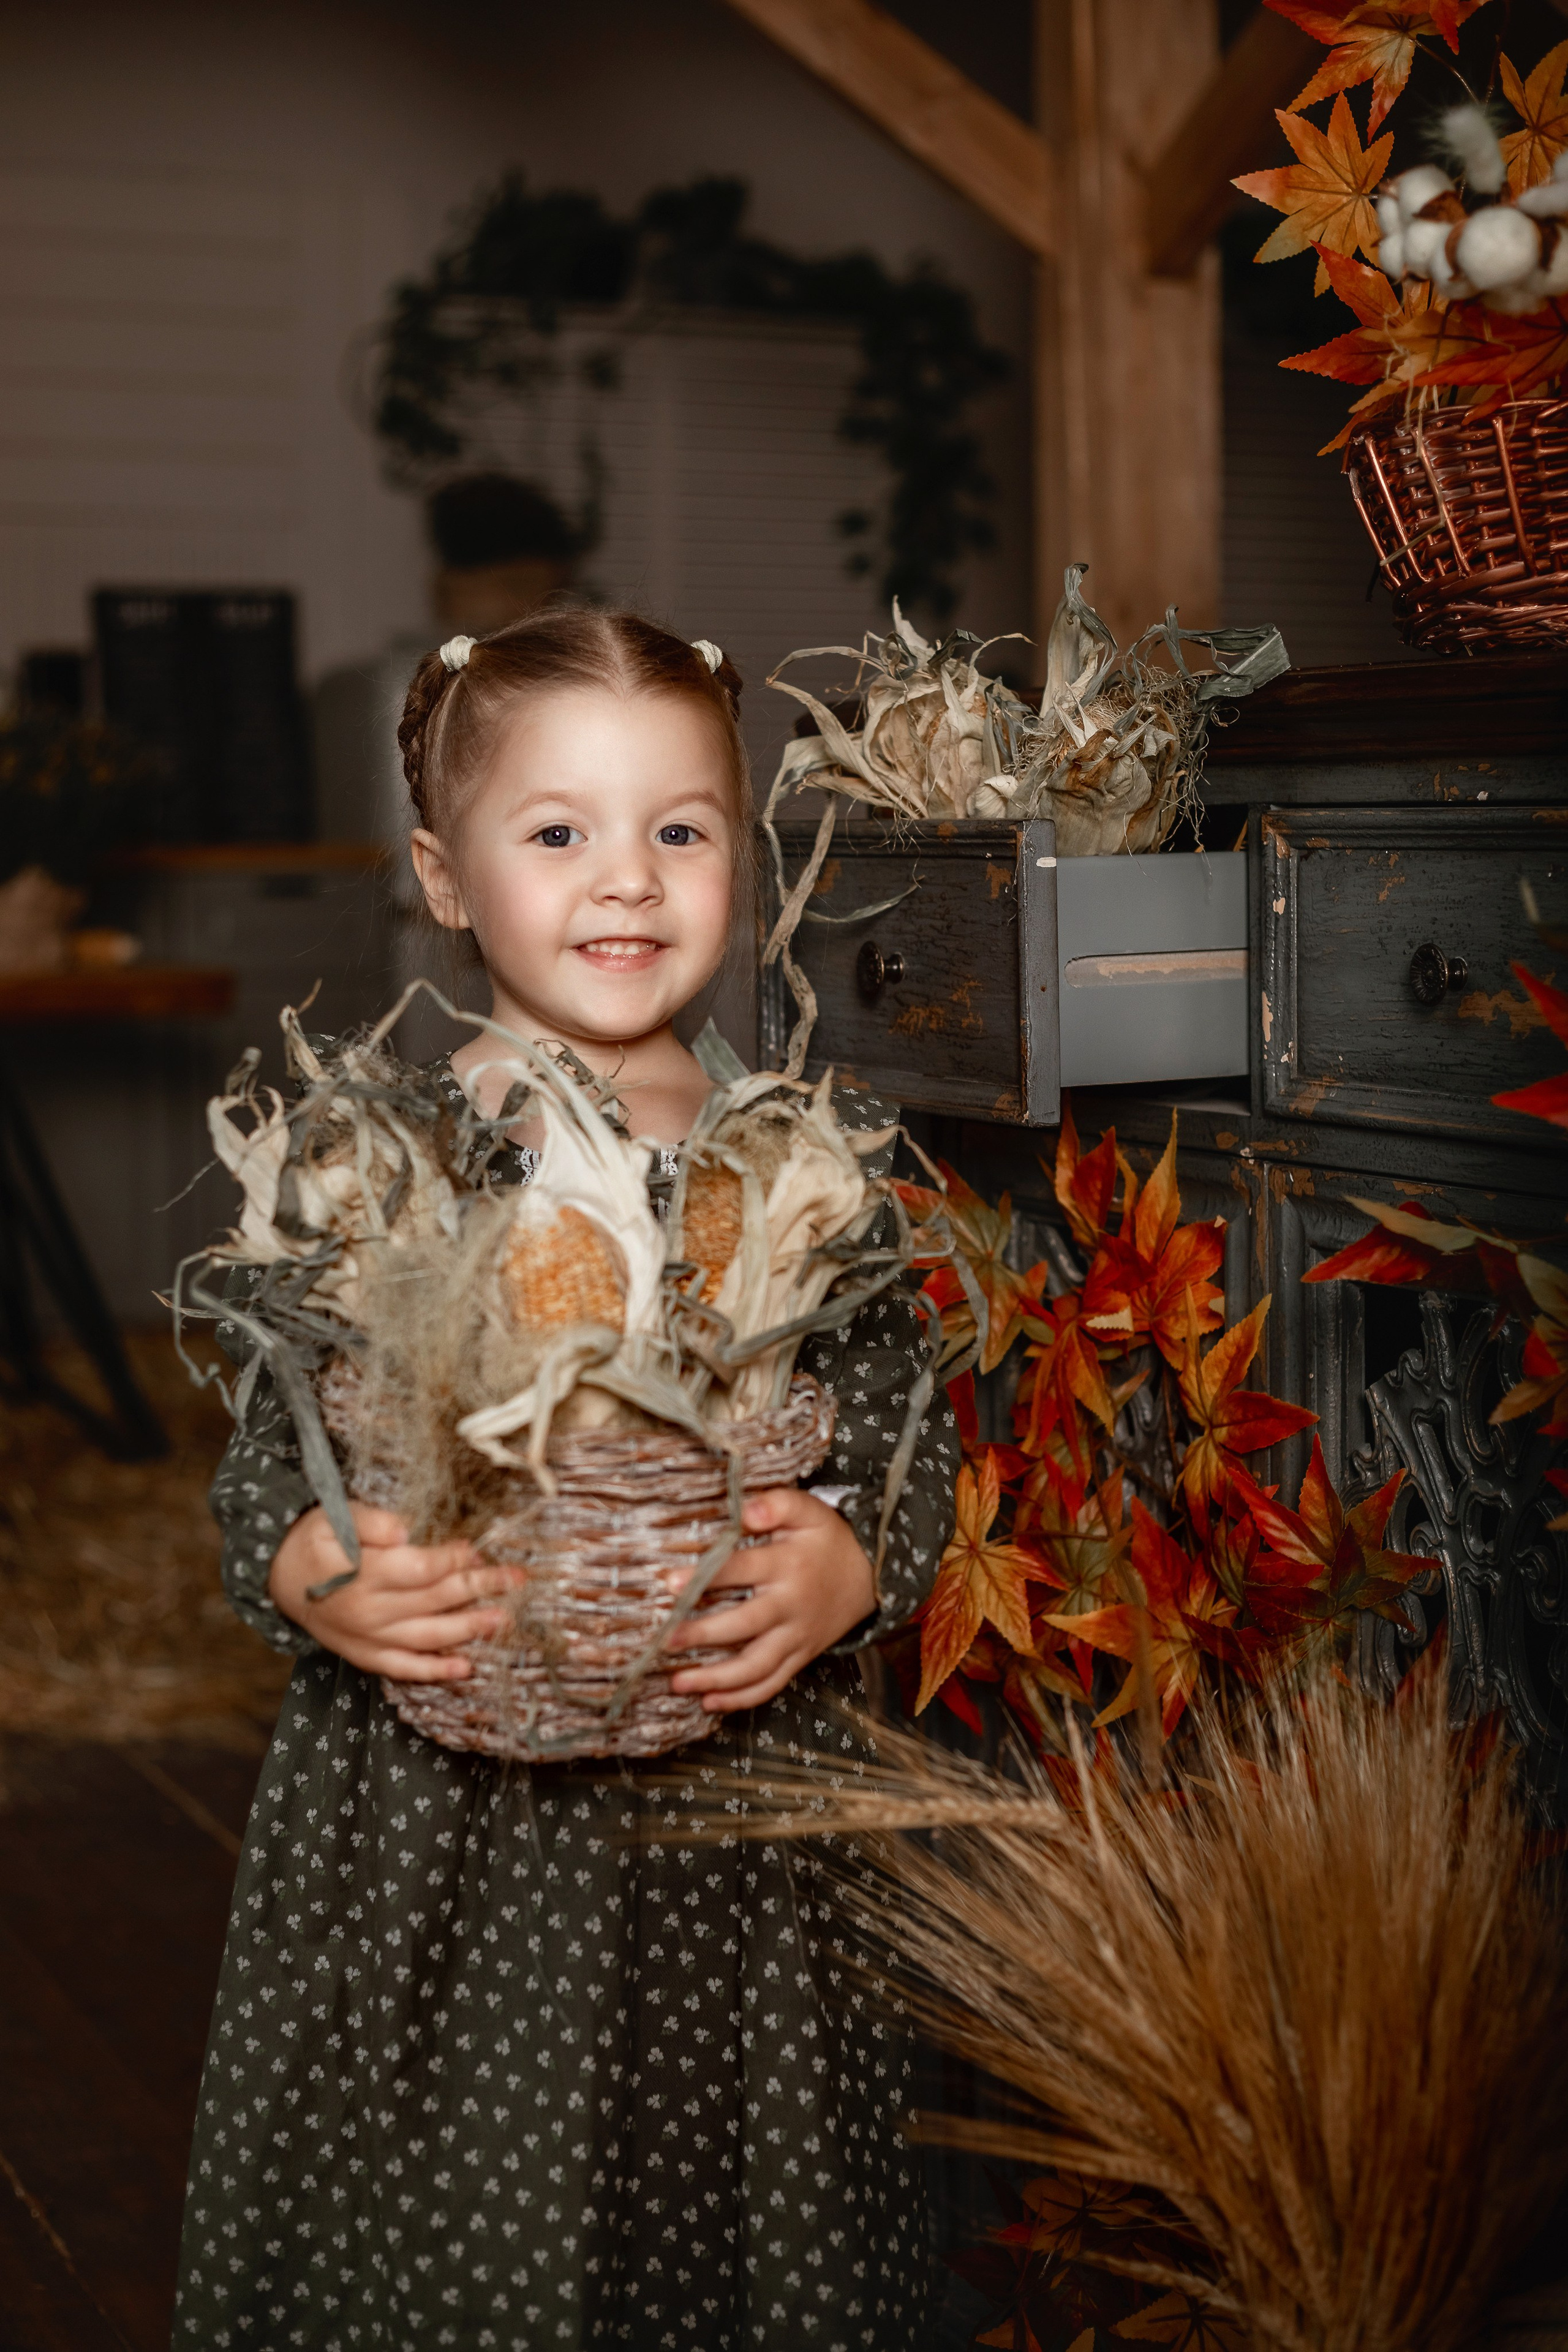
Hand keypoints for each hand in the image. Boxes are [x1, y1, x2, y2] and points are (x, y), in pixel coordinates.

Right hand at [268, 1503, 519, 1681]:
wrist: (280, 1579)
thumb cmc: (315, 1540)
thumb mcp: (334, 1516)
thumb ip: (371, 1522)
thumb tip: (403, 1531)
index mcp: (363, 1574)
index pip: (421, 1569)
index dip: (454, 1560)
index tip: (478, 1551)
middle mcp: (369, 1611)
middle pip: (435, 1601)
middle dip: (480, 1589)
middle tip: (516, 1580)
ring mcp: (368, 1638)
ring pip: (427, 1637)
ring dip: (469, 1630)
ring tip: (503, 1621)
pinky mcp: (365, 1655)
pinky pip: (404, 1667)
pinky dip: (435, 1670)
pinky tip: (465, 1668)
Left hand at [665, 1487, 875, 1714]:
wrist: (870, 1576)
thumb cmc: (827, 1540)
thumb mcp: (809, 1511)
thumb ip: (777, 1503)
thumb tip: (745, 1510)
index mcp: (786, 1565)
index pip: (740, 1570)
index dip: (704, 1577)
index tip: (669, 1583)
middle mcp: (789, 1606)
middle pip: (744, 1625)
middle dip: (703, 1635)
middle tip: (665, 1641)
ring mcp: (795, 1637)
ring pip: (755, 1666)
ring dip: (716, 1679)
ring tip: (678, 1683)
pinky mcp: (800, 1657)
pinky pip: (771, 1684)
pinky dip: (741, 1699)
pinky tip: (710, 1702)